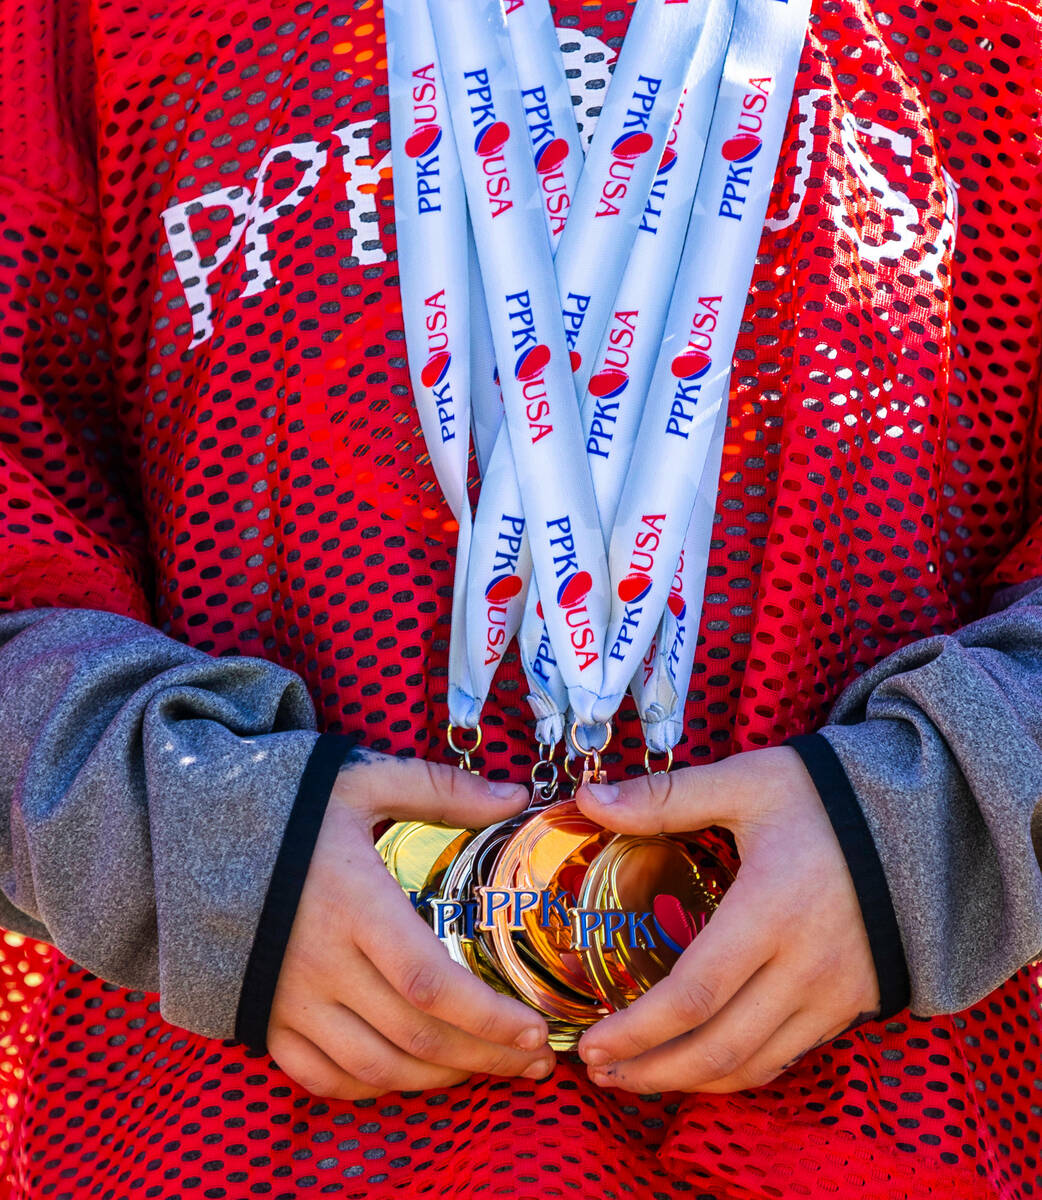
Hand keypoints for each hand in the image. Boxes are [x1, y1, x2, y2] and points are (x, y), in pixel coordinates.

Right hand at [268, 749, 553, 1098]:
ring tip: (492, 1070)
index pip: (428, 982)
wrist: (188, 827)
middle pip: (414, 1035)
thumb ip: (441, 789)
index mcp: (353, 903)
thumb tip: (515, 796)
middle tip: (537, 1062)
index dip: (487, 1016)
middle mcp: (321, 962)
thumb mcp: (363, 778)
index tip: (536, 1028)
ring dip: (440, 1079)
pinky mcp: (266, 1016)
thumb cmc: (285, 803)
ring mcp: (289, 998)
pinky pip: (322, 1076)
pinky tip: (414, 1074)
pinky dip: (374, 1087)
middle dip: (485, 1057)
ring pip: (375, 1066)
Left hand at [574, 746, 878, 1093]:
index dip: (639, 1030)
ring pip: (756, 1063)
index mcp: (770, 910)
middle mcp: (804, 965)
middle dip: (654, 1072)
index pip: (695, 994)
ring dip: (693, 1081)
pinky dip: (740, 1070)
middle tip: (602, 1073)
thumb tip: (588, 801)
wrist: (920, 820)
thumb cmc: (823, 797)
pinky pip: (790, 1055)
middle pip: (721, 1046)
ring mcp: (834, 992)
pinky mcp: (852, 1002)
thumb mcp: (745, 782)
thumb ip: (665, 797)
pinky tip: (703, 1063)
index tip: (592, 1042)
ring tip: (638, 1077)